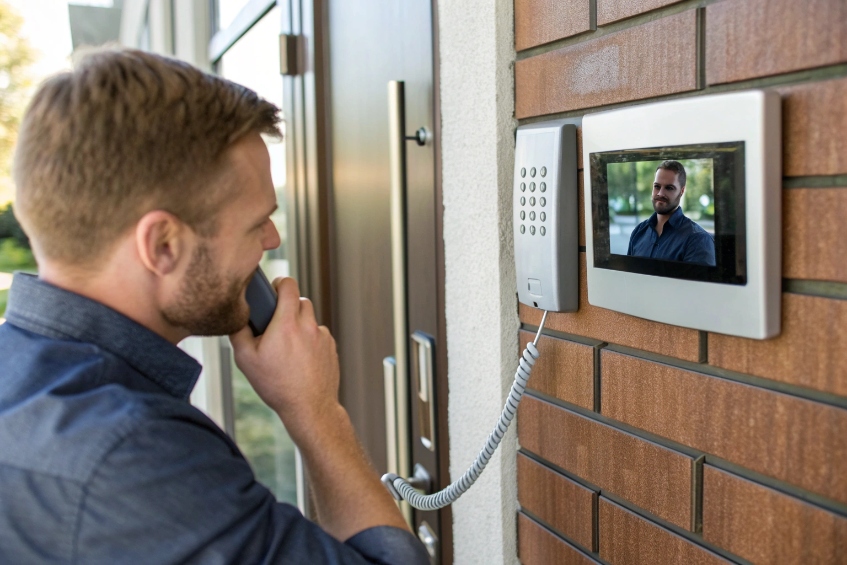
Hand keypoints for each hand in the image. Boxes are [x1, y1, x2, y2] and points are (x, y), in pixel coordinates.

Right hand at [229, 277, 340, 433]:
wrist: (309, 408)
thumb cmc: (276, 385)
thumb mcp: (245, 359)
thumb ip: (238, 332)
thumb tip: (236, 316)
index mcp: (287, 323)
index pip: (289, 284)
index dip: (280, 282)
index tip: (274, 288)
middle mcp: (308, 326)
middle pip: (300, 300)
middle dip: (288, 307)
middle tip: (276, 324)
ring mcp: (323, 336)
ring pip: (310, 319)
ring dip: (299, 325)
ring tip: (287, 347)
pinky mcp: (332, 348)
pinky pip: (319, 335)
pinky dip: (310, 340)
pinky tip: (300, 359)